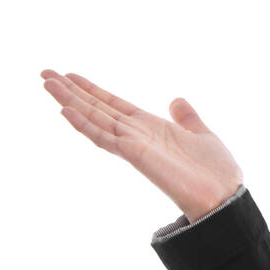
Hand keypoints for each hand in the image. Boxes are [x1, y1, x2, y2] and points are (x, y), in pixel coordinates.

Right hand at [41, 69, 244, 222]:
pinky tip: (65, 111)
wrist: (224, 196)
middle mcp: (137, 135)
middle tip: (45, 73)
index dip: (93, 90)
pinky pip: (104, 138)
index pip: (114, 104)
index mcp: (151, 127)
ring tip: (47, 83)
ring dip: (70, 102)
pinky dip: (84, 125)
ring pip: (94, 119)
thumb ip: (187, 118)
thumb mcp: (202, 134)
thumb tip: (176, 100)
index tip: (71, 75)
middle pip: (97, 108)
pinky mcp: (135, 155)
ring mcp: (133, 145)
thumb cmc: (216, 171)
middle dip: (71, 91)